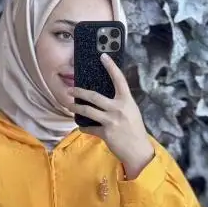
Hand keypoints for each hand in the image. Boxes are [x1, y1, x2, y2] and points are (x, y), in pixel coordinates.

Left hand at [71, 55, 154, 178]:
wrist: (138, 150)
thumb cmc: (135, 130)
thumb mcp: (131, 112)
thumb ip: (120, 104)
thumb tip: (105, 98)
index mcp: (127, 100)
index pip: (119, 79)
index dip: (111, 66)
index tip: (103, 56)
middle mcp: (118, 108)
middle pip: (94, 96)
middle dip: (79, 92)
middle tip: (70, 89)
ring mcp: (111, 121)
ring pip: (88, 111)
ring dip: (76, 108)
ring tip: (69, 105)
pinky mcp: (106, 133)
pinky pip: (90, 128)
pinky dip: (84, 127)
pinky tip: (81, 126)